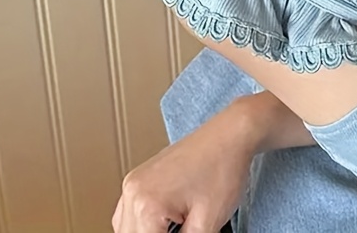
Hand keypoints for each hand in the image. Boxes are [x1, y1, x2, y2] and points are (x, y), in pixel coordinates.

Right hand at [112, 99, 254, 232]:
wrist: (231, 135)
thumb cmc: (223, 166)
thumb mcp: (207, 222)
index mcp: (146, 205)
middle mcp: (134, 191)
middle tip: (184, 231)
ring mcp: (135, 181)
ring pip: (125, 228)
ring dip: (146, 232)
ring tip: (176, 228)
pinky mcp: (141, 177)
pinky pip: (128, 212)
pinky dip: (143, 224)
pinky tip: (164, 225)